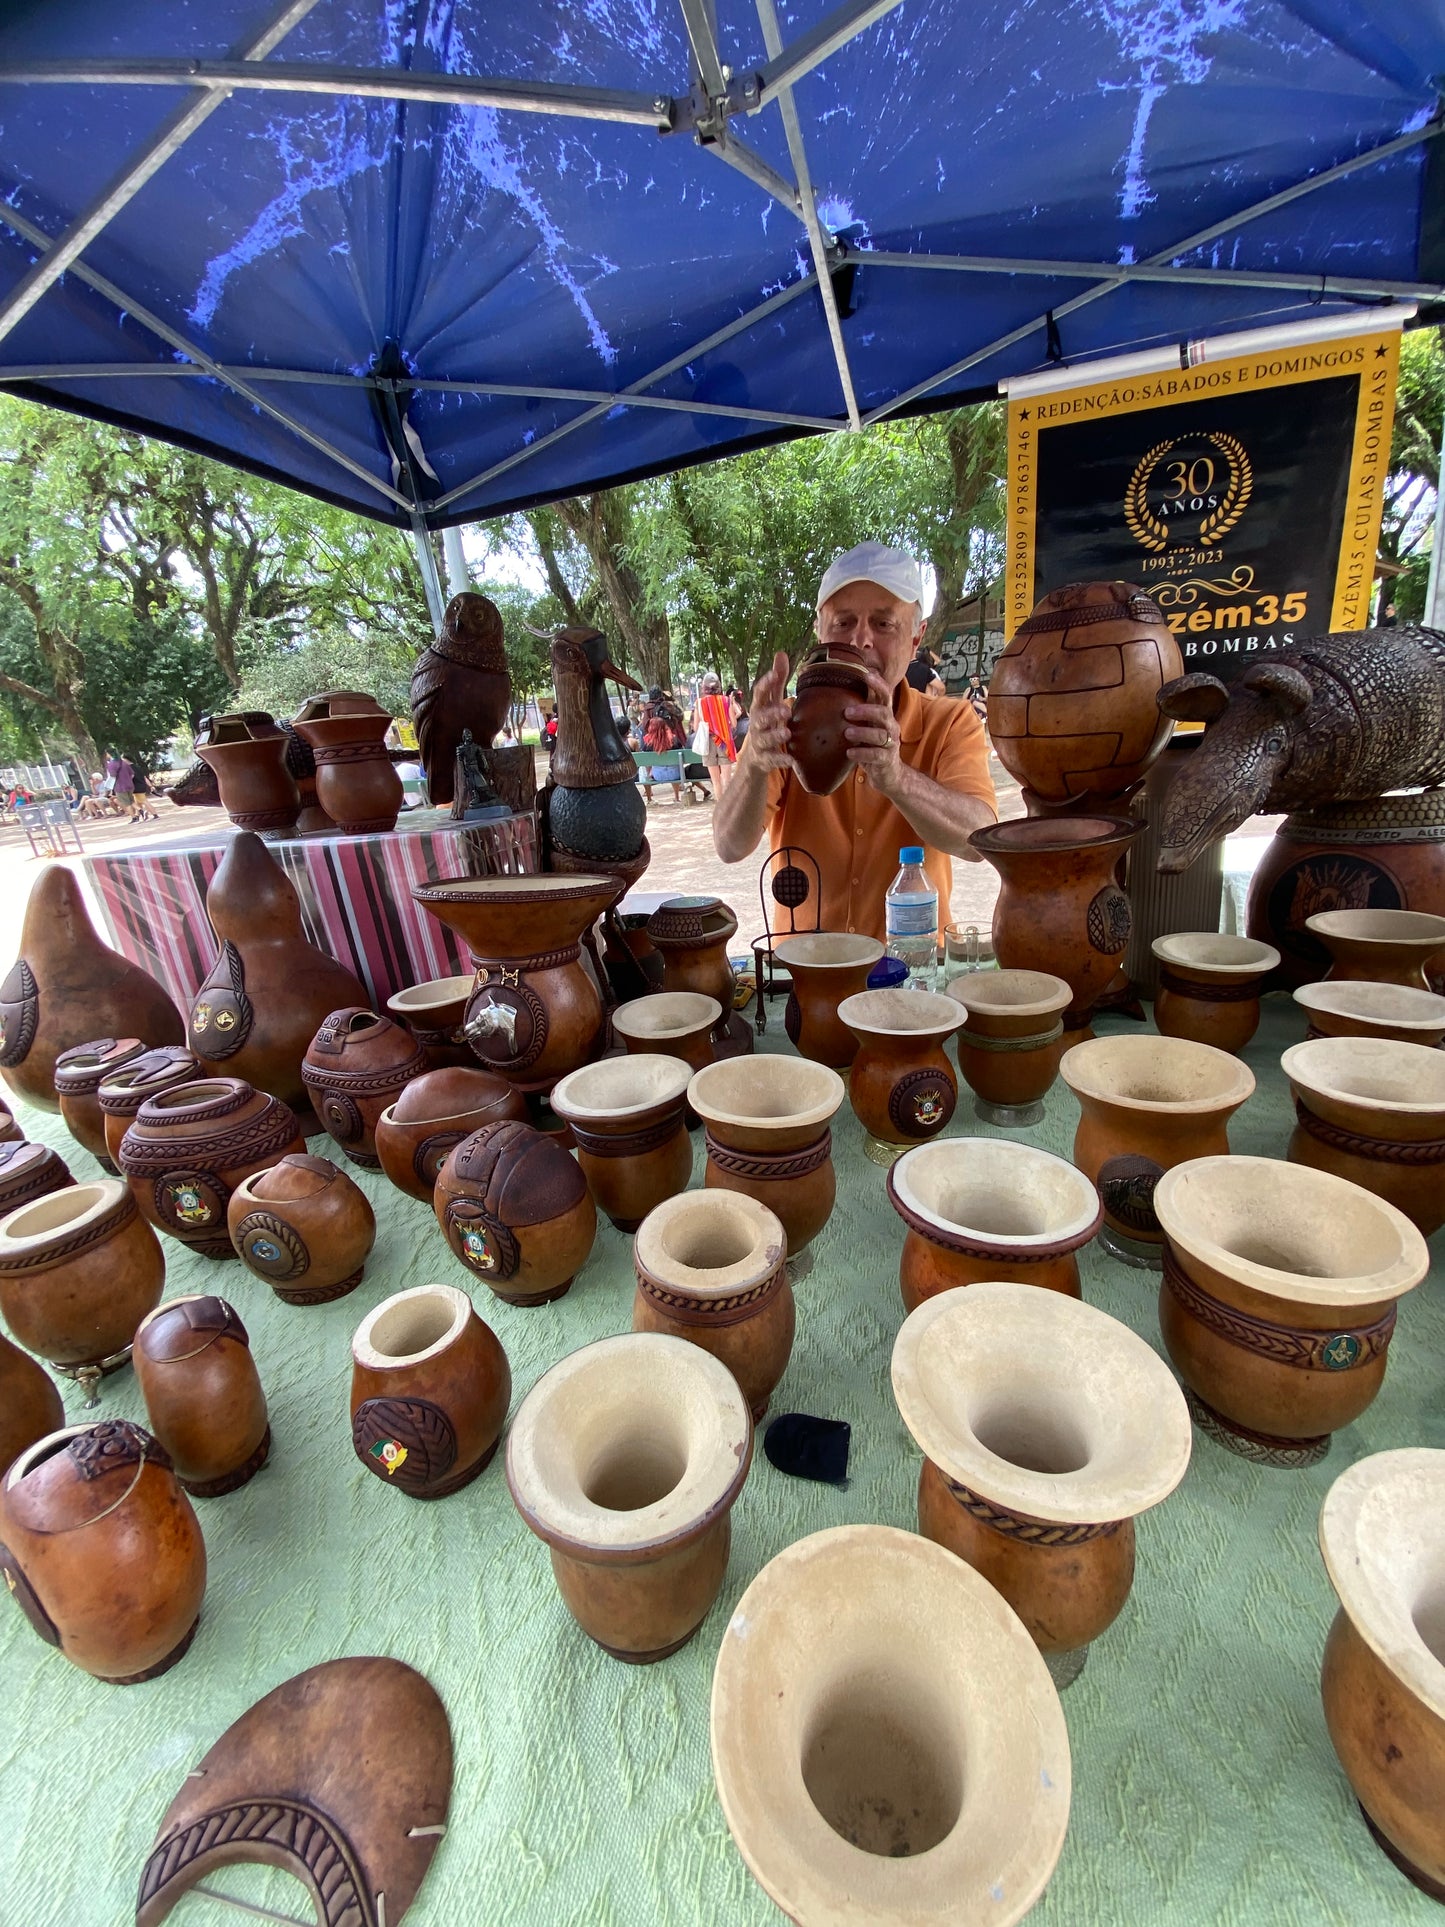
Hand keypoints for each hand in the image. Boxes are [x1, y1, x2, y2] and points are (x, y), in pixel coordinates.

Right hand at [740, 650, 796, 772]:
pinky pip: (771, 760)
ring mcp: (759, 743)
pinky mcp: (764, 759)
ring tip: (787, 733)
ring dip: (775, 735)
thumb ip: (777, 680)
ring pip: (765, 739)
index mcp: (759, 709)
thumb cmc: (767, 724)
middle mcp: (756, 725)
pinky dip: (780, 760)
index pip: (759, 694)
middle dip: (771, 714)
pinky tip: (791, 760)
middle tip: (786, 710)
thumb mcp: (772, 702)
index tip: (773, 674)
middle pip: (760, 718)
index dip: (765, 684)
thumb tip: (781, 654)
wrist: (754, 758)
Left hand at [843, 669, 902, 790]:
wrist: (888, 773)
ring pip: (880, 734)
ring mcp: (890, 743)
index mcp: (885, 716)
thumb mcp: (867, 726)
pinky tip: (849, 753)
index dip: (878, 684)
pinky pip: (877, 755)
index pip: (885, 695)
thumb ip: (858, 711)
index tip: (866, 674)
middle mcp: (890, 726)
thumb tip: (835, 690)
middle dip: (866, 710)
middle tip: (847, 712)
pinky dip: (863, 753)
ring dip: (863, 732)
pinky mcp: (887, 760)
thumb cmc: (872, 745)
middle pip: (884, 713)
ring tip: (846, 733)